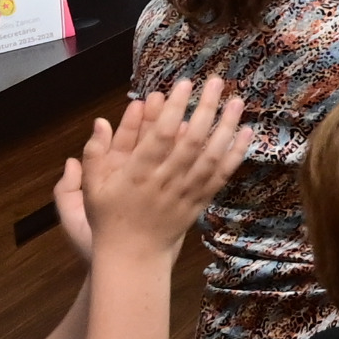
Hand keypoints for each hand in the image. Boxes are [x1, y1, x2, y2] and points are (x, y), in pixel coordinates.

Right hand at [70, 76, 248, 263]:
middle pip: (190, 140)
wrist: (133, 256)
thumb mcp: (92, 188)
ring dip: (226, 127)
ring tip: (237, 101)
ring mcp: (185, 192)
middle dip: (205, 108)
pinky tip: (246, 133)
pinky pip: (221, 176)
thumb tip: (100, 121)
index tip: (185, 84)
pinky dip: (235, 154)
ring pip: (211, 156)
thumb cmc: (109, 218)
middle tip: (216, 81)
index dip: (174, 108)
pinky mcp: (199, 202)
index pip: (159, 135)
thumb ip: (95, 154)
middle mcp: (164, 181)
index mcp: (137, 174)